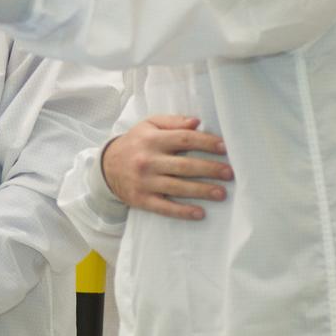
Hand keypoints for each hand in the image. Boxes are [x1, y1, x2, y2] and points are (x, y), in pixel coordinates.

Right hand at [102, 115, 231, 220]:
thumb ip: (173, 122)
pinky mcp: (141, 200)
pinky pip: (165, 208)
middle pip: (185, 166)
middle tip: (229, 173)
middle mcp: (148, 161)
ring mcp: (144, 182)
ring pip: (178, 187)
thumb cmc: (135, 143)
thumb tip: (197, 122)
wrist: (106, 166)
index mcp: (152, 140)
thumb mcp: (149, 125)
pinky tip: (200, 213)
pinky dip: (183, 211)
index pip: (184, 140)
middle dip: (210, 170)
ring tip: (222, 193)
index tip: (224, 148)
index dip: (206, 143)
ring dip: (202, 191)